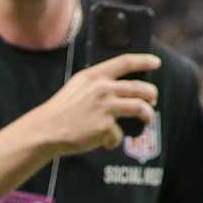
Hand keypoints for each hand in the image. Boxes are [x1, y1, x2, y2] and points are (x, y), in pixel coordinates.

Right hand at [20, 53, 159, 156]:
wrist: (45, 131)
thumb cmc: (60, 111)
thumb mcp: (77, 87)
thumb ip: (97, 84)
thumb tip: (121, 88)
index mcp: (94, 76)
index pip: (125, 62)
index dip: (144, 60)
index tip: (157, 62)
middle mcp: (103, 88)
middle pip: (139, 88)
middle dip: (151, 94)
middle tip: (154, 98)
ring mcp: (106, 107)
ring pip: (139, 108)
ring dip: (148, 114)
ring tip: (148, 119)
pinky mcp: (106, 126)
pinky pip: (119, 134)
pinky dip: (114, 139)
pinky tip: (106, 141)